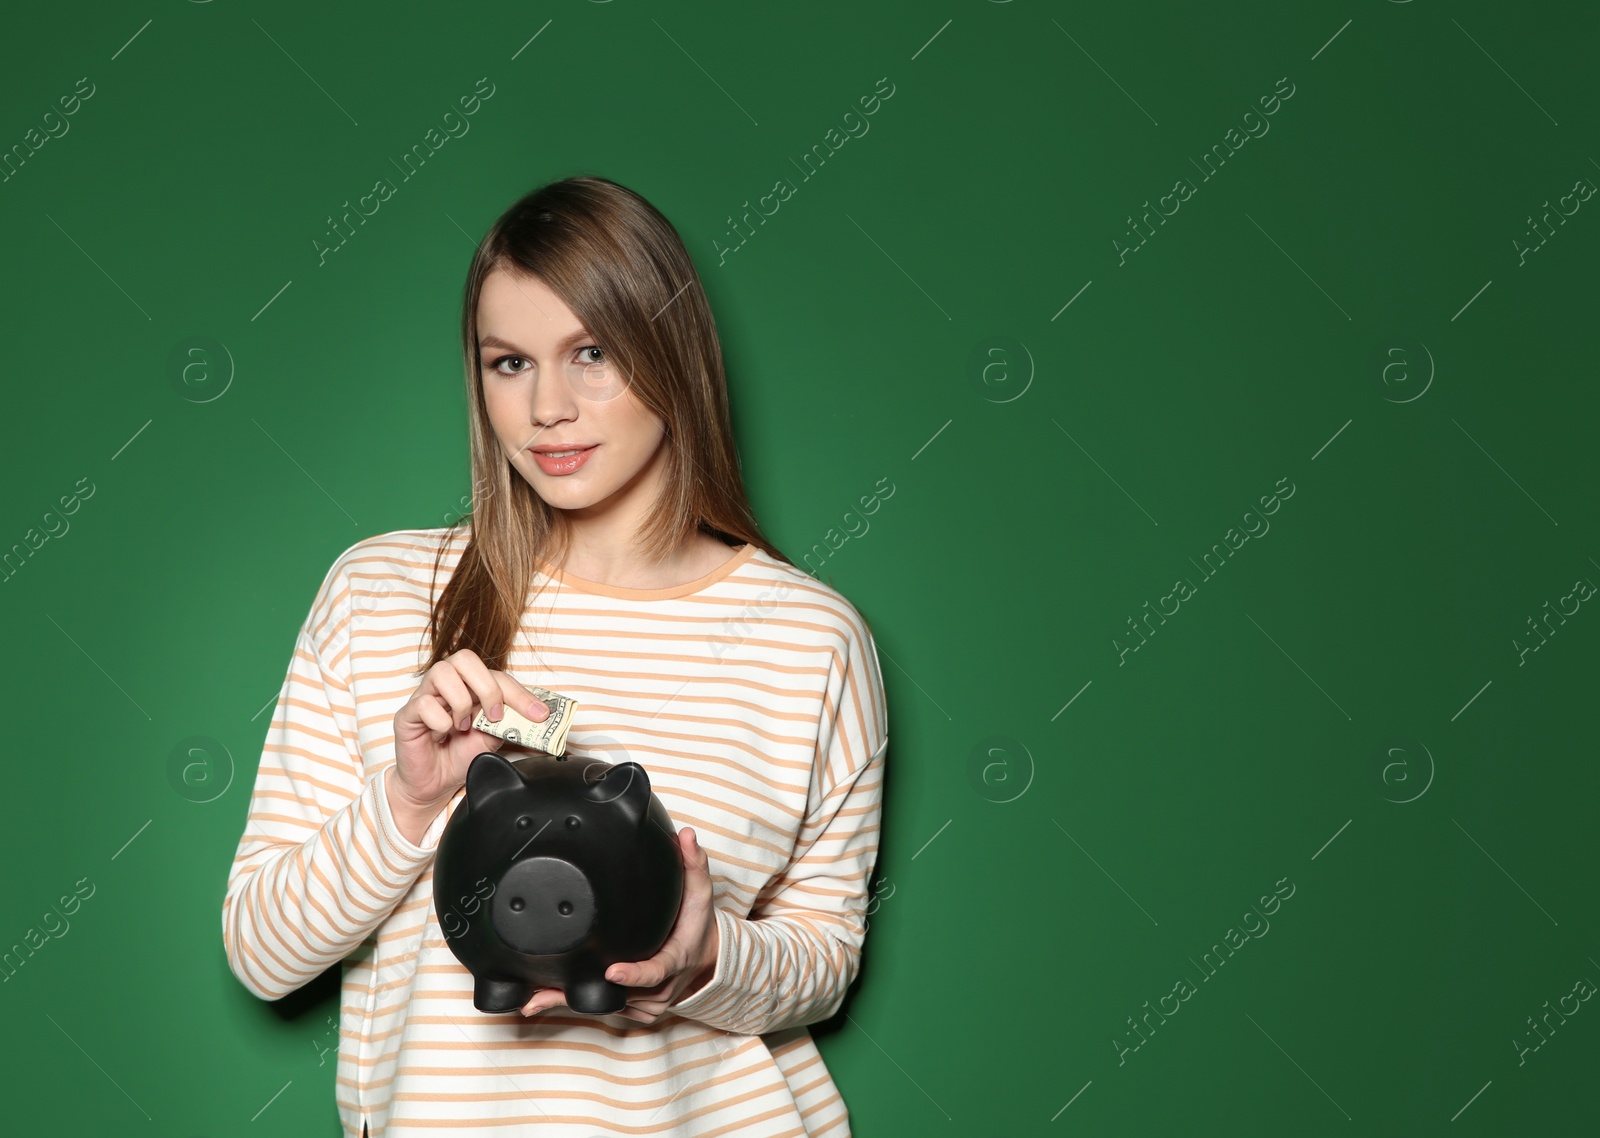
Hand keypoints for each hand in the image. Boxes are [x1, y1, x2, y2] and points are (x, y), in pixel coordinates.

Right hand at [389, 649, 549, 816]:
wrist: (433, 785)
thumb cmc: (459, 756)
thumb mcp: (492, 739)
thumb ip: (507, 723)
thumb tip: (532, 715)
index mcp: (470, 687)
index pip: (496, 675)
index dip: (519, 693)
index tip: (538, 714)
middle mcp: (447, 685)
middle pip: (465, 659)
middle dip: (487, 687)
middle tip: (494, 716)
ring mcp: (425, 696)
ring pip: (442, 672)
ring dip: (460, 702)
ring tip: (463, 726)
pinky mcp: (407, 714)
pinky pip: (423, 703)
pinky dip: (439, 721)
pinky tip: (441, 735)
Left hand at [522, 827, 718, 1024]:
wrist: (706, 959)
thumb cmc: (697, 923)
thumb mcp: (701, 892)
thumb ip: (694, 862)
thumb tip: (686, 835)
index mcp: (676, 959)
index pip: (656, 971)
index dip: (633, 975)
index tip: (611, 972)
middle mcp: (662, 989)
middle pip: (619, 996)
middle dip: (579, 994)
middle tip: (541, 994)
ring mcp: (648, 1005)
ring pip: (607, 1006)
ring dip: (571, 1002)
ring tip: (533, 999)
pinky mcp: (637, 1011)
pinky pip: (607, 1009)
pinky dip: (578, 1004)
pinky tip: (548, 1000)